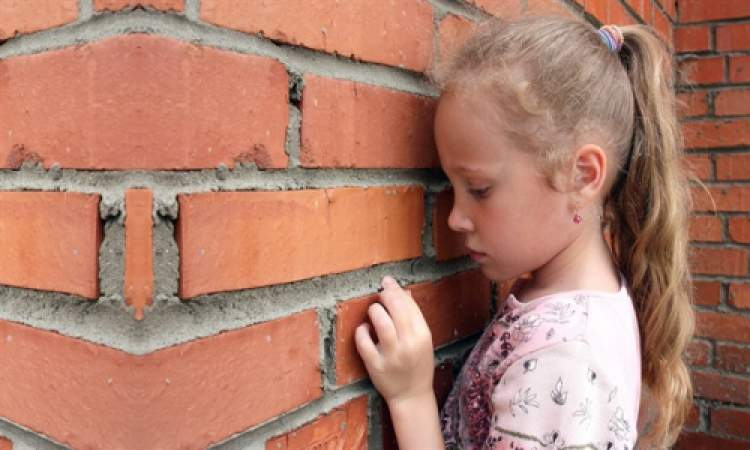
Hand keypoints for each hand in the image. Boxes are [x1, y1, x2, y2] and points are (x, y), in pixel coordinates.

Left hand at [354, 275, 434, 404]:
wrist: (412, 395)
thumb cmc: (418, 363)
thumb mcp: (423, 340)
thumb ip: (415, 317)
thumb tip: (404, 292)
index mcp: (423, 336)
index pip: (409, 305)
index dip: (396, 290)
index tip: (388, 282)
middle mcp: (408, 344)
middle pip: (395, 309)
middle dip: (385, 295)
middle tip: (380, 292)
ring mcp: (391, 355)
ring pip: (380, 322)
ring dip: (374, 310)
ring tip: (373, 310)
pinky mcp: (375, 365)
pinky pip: (363, 341)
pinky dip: (361, 330)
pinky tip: (364, 328)